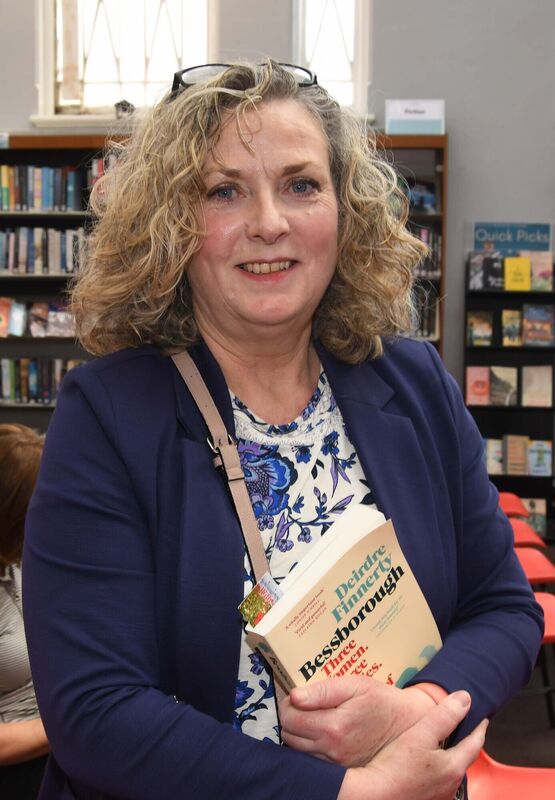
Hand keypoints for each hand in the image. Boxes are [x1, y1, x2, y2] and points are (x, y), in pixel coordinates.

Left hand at [280, 675, 436, 765]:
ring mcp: (337, 764)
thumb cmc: (380, 700)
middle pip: (289, 736)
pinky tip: (322, 732)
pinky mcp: (342, 770)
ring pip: (298, 750)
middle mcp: (333, 750)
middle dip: (291, 718)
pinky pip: (313, 759)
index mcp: (334, 727)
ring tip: (313, 717)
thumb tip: (295, 696)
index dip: (288, 704)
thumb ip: (323, 690)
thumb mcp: (355, 685)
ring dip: (299, 733)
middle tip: (303, 705)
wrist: (407, 724)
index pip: (289, 718)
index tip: (297, 696)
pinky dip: (310, 746)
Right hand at [338, 691, 487, 799]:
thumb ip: (444, 716)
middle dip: (465, 744)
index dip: (478, 729)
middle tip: (464, 730)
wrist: (375, 795)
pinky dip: (438, 771)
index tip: (482, 719)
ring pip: (450, 773)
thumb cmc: (396, 766)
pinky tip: (426, 767)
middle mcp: (451, 785)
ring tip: (444, 746)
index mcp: (454, 767)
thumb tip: (465, 699)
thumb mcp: (421, 734)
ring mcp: (439, 797)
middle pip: (463, 759)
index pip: (474, 744)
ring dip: (450, 759)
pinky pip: (439, 783)